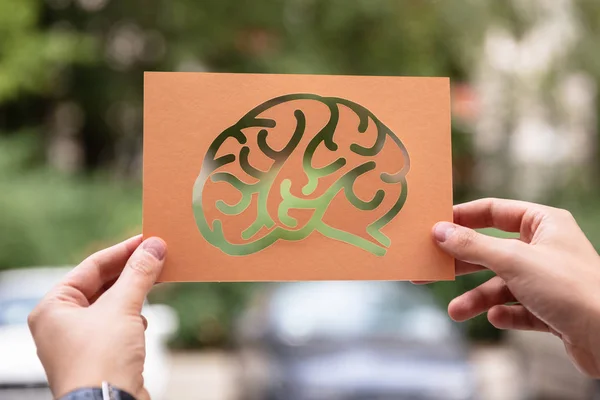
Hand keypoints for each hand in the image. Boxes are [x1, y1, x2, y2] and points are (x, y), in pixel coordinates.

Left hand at [28, 235, 166, 399]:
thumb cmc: (100, 360)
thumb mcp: (122, 308)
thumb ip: (139, 274)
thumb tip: (154, 247)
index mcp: (53, 308)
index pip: (91, 267)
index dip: (122, 251)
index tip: (147, 240)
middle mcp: (62, 324)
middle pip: (101, 285)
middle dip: (131, 272)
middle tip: (157, 255)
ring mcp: (80, 342)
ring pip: (112, 305)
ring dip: (134, 294)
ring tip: (157, 280)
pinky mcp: (99, 357)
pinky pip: (117, 325)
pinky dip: (133, 318)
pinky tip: (143, 320)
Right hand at [425, 198, 599, 376]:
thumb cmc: (570, 288)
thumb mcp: (513, 260)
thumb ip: (473, 245)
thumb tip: (439, 231)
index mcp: (544, 224)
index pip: (495, 212)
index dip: (464, 217)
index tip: (434, 226)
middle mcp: (546, 248)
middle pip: (492, 251)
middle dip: (462, 265)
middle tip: (429, 271)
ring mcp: (548, 280)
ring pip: (502, 284)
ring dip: (478, 298)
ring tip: (456, 312)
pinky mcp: (551, 309)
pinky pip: (518, 308)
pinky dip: (505, 314)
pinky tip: (498, 318)